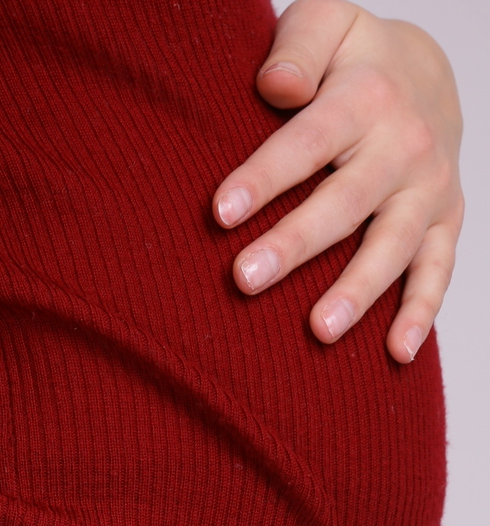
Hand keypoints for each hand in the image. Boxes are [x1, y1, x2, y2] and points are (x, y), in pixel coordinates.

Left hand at [213, 2, 463, 361]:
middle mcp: (403, 147)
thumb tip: (276, 86)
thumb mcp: (326, 24)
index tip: (220, 212)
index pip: (308, 141)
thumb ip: (299, 46)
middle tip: (244, 280)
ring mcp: (428, 190)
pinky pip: (437, 271)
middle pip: (346, 202)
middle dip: (296, 243)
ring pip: (392, 246)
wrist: (427, 74)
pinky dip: (420, 313)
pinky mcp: (444, 224)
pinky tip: (394, 354)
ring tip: (319, 329)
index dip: (265, 176)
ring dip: (358, 291)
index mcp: (366, 99)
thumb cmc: (351, 60)